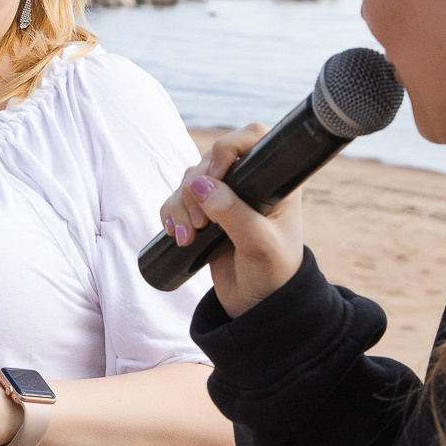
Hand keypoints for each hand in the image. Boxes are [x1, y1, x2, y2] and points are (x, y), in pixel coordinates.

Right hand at [158, 123, 304, 316]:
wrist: (259, 307)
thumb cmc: (273, 275)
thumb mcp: (259, 245)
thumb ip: (233, 213)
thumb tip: (200, 184)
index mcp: (274, 181)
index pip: (252, 138)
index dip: (228, 148)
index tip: (216, 175)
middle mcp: (249, 183)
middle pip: (210, 160)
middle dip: (195, 189)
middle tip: (201, 223)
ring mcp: (225, 199)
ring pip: (190, 180)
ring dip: (181, 205)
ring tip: (190, 236)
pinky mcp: (205, 216)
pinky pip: (177, 201)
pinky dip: (171, 214)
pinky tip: (178, 234)